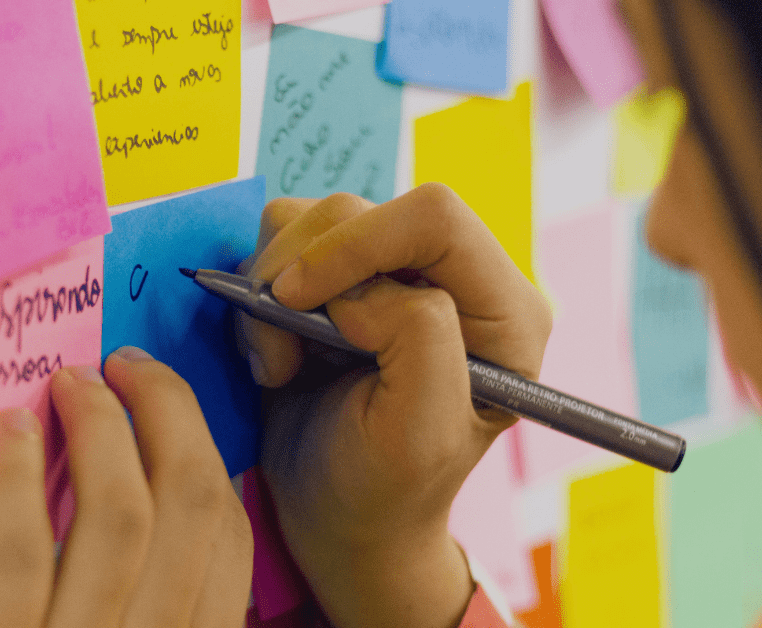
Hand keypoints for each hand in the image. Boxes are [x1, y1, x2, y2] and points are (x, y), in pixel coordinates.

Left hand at [0, 347, 252, 627]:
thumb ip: (145, 595)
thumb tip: (142, 488)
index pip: (230, 541)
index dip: (205, 455)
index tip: (166, 406)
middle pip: (189, 507)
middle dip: (166, 412)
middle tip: (124, 367)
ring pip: (118, 519)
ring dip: (99, 428)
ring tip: (71, 383)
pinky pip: (21, 557)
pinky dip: (16, 482)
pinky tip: (9, 433)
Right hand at [237, 186, 550, 627]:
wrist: (339, 517)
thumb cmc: (384, 489)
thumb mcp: (418, 433)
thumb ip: (416, 339)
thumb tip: (360, 290)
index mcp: (502, 311)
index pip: (434, 218)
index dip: (355, 243)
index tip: (294, 299)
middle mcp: (452, 278)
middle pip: (361, 209)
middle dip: (301, 271)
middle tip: (279, 350)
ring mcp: (390, 274)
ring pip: (313, 218)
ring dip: (272, 286)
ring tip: (279, 361)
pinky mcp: (339, 279)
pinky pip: (280, 241)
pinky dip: (258, 293)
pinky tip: (276, 352)